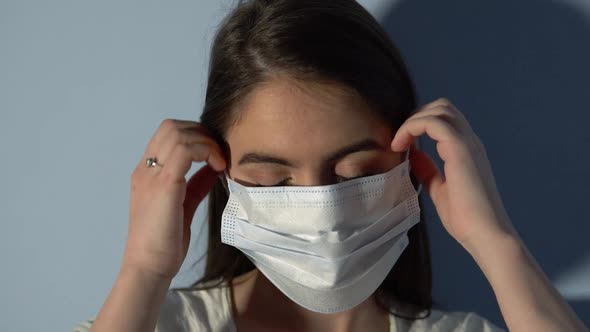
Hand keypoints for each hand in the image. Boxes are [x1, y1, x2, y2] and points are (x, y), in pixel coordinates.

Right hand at [122, 119, 225, 279]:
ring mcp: (152, 176)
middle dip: (201, 132)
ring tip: (220, 162)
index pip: (167, 134)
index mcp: (146, 173)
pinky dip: (205, 152)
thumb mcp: (183, 205)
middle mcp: (145, 170)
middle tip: (219, 153)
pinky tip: (217, 167)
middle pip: (171, 126)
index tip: (214, 153)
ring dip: (206, 142)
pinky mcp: (164, 186)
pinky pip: (184, 151)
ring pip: (178, 133)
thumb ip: (196, 184)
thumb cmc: (164, 242)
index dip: (195, 134)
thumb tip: (214, 167)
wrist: (148, 267)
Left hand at [391, 98, 515, 252]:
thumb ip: (428, 170)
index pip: (444, 121)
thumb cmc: (466, 219)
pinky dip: (412, 127)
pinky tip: (401, 146)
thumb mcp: (439, 189)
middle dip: (415, 116)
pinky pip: (433, 122)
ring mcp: (467, 144)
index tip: (400, 144)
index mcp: (466, 151)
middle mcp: (469, 142)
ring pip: (439, 109)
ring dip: (413, 120)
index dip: (418, 125)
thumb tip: (414, 154)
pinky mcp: (461, 149)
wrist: (485, 234)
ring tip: (398, 142)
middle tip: (399, 140)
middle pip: (442, 107)